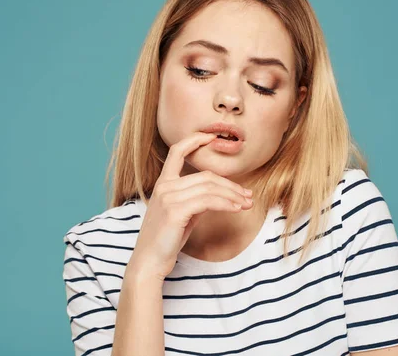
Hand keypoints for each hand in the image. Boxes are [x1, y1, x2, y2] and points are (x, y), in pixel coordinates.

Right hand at [127, 132, 253, 281]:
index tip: (211, 136)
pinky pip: (208, 201)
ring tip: (246, 204)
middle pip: (205, 176)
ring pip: (209, 188)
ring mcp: (168, 198)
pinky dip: (226, 204)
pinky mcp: (175, 211)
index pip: (177, 152)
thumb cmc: (166, 240)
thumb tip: (220, 195)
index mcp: (163, 184)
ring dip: (233, 195)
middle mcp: (164, 187)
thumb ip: (195, 200)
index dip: (194, 140)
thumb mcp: (181, 214)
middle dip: (230, 185)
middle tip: (247, 196)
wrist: (149, 261)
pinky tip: (236, 209)